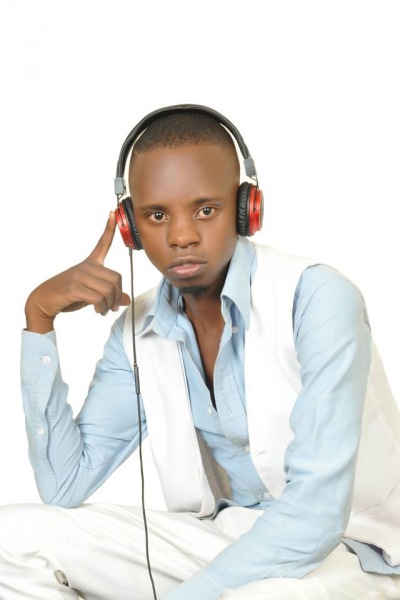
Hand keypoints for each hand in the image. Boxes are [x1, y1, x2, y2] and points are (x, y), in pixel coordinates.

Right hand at [25, 212, 130, 332]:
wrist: (44, 301)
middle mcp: (86, 267)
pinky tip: (98, 311)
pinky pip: (98, 298)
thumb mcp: (91, 294)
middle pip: (116, 278)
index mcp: (89, 264)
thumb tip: (125, 300)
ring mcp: (79, 276)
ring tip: (104, 311)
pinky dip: (101, 308)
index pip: (102, 243)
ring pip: (108, 290)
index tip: (112, 213)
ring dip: (109, 305)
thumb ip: (108, 295)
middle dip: (117, 296)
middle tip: (112, 307)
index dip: (109, 228)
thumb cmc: (67, 296)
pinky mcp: (74, 287)